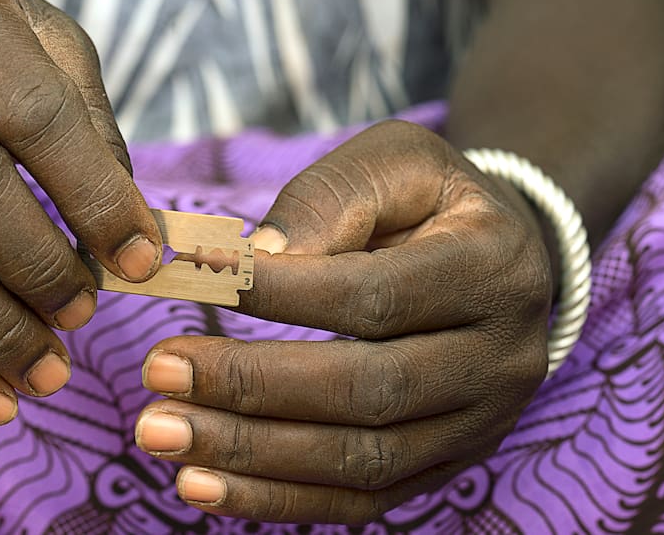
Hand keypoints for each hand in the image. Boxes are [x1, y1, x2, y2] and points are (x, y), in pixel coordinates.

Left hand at [134, 120, 551, 523]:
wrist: (505, 258)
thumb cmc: (430, 200)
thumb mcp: (394, 162)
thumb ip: (328, 200)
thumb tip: (257, 257)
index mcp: (491, 268)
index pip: (372, 295)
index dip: (277, 292)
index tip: (188, 275)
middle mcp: (500, 357)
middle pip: (367, 390)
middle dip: (251, 386)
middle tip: (158, 371)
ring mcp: (480, 424)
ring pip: (360, 459)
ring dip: (250, 454)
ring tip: (161, 433)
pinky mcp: (449, 466)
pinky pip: (363, 501)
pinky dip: (278, 500)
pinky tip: (202, 486)